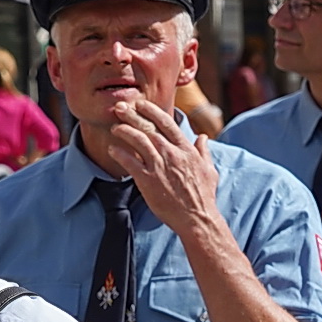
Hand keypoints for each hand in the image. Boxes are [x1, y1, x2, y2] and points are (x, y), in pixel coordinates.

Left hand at [105, 100, 219, 236]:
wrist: (196, 217)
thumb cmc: (203, 196)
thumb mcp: (209, 169)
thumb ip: (203, 151)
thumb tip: (203, 137)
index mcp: (185, 149)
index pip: (166, 123)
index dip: (151, 111)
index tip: (140, 104)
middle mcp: (171, 154)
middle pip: (148, 128)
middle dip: (132, 115)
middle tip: (119, 107)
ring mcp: (159, 166)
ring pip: (138, 141)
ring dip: (124, 131)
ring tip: (115, 127)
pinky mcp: (148, 181)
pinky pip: (130, 163)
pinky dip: (120, 154)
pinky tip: (112, 150)